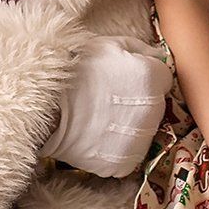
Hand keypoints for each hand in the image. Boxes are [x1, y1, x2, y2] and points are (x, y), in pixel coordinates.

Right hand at [41, 36, 171, 177]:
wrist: (43, 106)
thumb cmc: (74, 70)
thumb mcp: (108, 44)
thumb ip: (142, 49)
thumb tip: (159, 57)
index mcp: (151, 79)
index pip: (164, 79)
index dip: (145, 77)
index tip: (125, 78)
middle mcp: (152, 112)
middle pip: (156, 107)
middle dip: (139, 101)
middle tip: (109, 97)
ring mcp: (137, 141)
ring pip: (143, 132)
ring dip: (129, 126)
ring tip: (101, 116)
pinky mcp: (122, 164)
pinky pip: (127, 154)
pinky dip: (116, 148)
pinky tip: (98, 135)